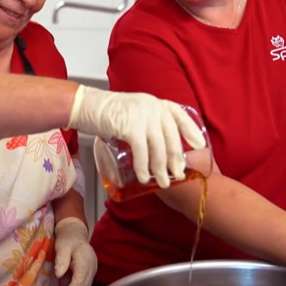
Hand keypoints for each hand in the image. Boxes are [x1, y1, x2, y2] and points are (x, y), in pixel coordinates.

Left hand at [53, 217, 96, 285]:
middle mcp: (92, 266)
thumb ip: (61, 259)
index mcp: (85, 259)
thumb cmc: (67, 239)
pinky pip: (85, 285)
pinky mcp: (91, 272)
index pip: (80, 280)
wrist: (75, 234)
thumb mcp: (62, 246)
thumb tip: (59, 274)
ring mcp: (93, 269)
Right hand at [68, 85, 205, 187]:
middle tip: (178, 174)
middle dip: (175, 159)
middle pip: (170, 136)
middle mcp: (152, 107)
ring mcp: (142, 116)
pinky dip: (143, 167)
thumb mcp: (133, 111)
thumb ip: (146, 123)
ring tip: (162, 182)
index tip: (199, 145)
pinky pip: (142, 152)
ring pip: (158, 147)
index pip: (178, 115)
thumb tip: (157, 146)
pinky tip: (143, 177)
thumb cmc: (105, 112)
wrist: (85, 106)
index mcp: (154, 102)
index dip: (190, 130)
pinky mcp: (131, 126)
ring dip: (161, 168)